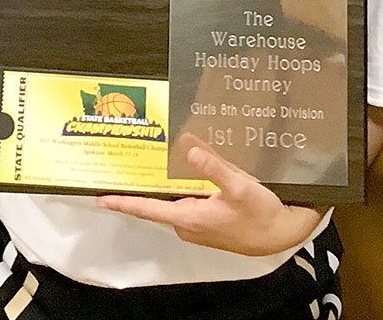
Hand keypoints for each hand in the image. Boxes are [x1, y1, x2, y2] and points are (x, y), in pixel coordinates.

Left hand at [97, 139, 321, 255]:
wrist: (282, 234)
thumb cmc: (261, 215)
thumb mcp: (239, 186)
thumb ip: (214, 166)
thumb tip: (188, 147)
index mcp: (190, 217)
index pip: (148, 209)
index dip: (123, 203)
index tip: (100, 199)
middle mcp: (189, 224)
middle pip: (157, 204)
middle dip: (141, 187)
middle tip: (124, 167)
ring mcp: (198, 225)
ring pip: (173, 202)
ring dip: (163, 187)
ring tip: (150, 164)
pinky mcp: (208, 222)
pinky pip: (186, 204)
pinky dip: (180, 189)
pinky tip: (184, 173)